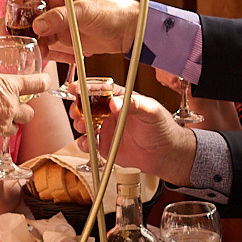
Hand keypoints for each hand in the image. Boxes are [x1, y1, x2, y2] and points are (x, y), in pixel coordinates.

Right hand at [0, 66, 51, 145]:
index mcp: (9, 86)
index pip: (38, 84)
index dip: (43, 82)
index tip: (44, 81)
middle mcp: (10, 106)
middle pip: (30, 113)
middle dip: (23, 111)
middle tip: (13, 107)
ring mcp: (2, 123)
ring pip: (15, 128)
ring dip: (9, 124)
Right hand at [9, 0, 141, 62]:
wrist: (131, 32)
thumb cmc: (114, 12)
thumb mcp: (85, 11)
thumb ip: (61, 17)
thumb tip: (37, 26)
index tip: (11, 8)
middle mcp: (59, 2)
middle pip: (32, 9)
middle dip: (22, 21)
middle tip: (16, 34)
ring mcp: (62, 20)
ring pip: (38, 28)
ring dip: (33, 38)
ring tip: (31, 49)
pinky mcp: (67, 36)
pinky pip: (49, 42)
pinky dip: (44, 49)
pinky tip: (43, 56)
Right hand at [70, 90, 198, 186]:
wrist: (166, 154)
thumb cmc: (162, 128)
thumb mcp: (151, 111)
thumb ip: (134, 104)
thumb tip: (115, 102)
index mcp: (121, 100)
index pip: (101, 90)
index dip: (87, 88)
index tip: (76, 88)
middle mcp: (112, 113)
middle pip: (88, 107)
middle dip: (78, 107)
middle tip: (76, 111)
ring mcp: (107, 129)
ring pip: (86, 124)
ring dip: (80, 124)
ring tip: (82, 126)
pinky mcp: (106, 146)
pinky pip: (90, 144)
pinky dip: (84, 143)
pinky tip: (87, 143)